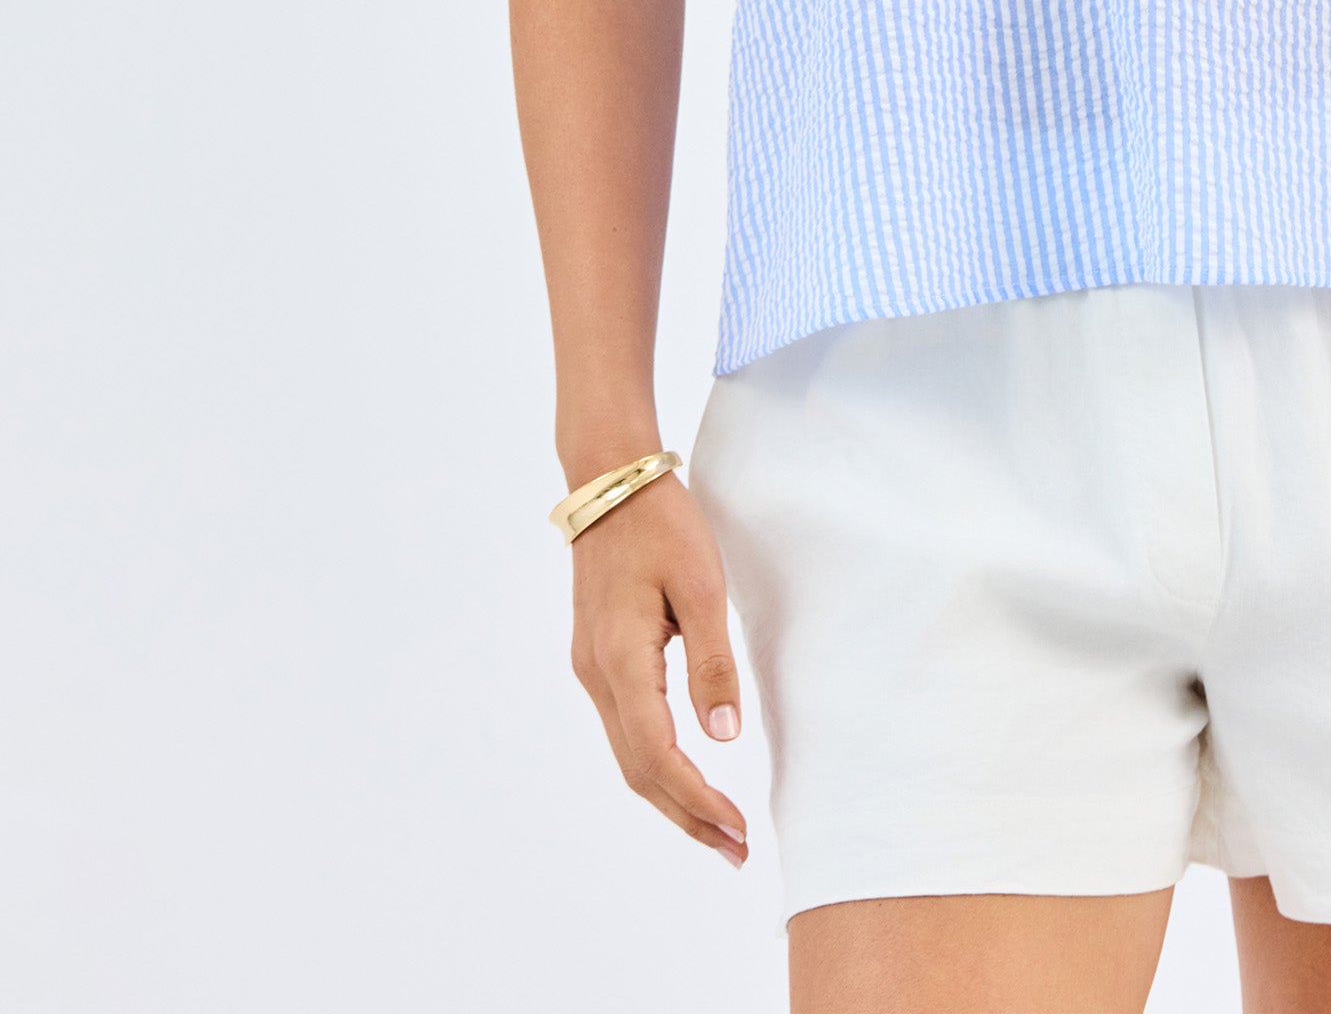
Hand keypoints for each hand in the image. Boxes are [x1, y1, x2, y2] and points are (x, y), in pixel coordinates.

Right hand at [568, 470, 749, 865]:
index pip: (657, 755)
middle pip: (638, 770)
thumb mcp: (699, 584)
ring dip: (672, 796)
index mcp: (620, 660)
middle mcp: (597, 675)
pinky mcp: (599, 657)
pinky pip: (627, 729)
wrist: (608, 480)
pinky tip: (686, 774)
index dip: (696, 800)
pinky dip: (657, 763)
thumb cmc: (661, 524)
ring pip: (629, 753)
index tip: (736, 830)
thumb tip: (723, 736)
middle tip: (735, 852)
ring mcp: (592, 668)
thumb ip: (711, 661)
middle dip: (686, 816)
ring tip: (717, 828)